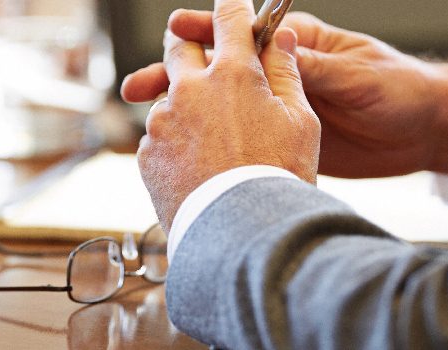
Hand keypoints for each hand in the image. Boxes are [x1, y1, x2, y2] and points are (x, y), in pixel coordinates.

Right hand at [123, 11, 447, 177]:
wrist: (426, 132)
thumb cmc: (400, 90)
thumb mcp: (355, 77)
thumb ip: (313, 69)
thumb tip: (274, 55)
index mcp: (298, 45)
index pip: (241, 32)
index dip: (206, 30)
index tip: (176, 31)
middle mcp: (280, 74)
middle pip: (218, 71)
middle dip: (177, 75)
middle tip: (140, 88)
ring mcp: (277, 108)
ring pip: (220, 109)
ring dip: (185, 116)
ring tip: (148, 124)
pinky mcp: (283, 139)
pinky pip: (239, 139)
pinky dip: (209, 146)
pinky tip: (183, 157)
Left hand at [136, 0, 319, 230]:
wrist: (241, 233)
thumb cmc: (278, 177)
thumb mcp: (301, 121)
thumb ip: (287, 73)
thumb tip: (282, 39)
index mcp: (233, 73)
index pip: (228, 18)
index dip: (231, 5)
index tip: (231, 3)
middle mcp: (190, 88)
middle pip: (179, 44)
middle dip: (190, 42)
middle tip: (203, 54)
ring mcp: (163, 120)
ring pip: (167, 94)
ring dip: (184, 101)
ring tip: (211, 135)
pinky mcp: (147, 152)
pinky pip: (158, 135)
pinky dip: (174, 141)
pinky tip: (198, 165)